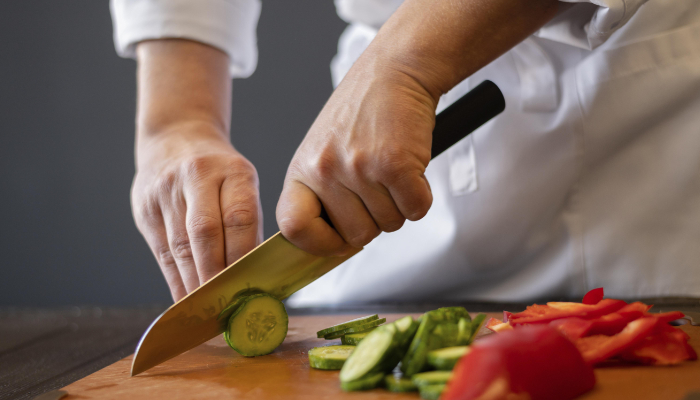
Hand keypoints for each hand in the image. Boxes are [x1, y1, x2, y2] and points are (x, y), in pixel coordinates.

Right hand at [133, 39, 261, 300]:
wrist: (176, 136)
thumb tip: (255, 277)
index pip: (240, 218)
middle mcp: (197, 176)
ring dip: (193, 283)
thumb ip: (246, 221)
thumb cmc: (220, 172)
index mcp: (233, 170)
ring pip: (180, 246)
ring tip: (206, 312)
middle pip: (205, 234)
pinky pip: (161, 251)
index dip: (243, 257)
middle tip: (226, 308)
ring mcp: (166, 191)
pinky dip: (175, 279)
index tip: (250, 288)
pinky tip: (185, 300)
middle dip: (215, 276)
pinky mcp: (144, 206)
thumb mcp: (242, 181)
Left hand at [276, 0, 558, 255]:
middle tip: (378, 186)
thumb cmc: (362, 112)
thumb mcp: (324, 150)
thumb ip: (323, 194)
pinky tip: (411, 169)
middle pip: (356, 237)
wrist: (395, 70)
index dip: (319, 243)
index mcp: (302, 169)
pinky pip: (416, 209)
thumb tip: (333, 247)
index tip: (337, 241)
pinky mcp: (395, 164)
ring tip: (392, 168)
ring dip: (399, 204)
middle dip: (374, 220)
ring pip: (390, 225)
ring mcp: (360, 167)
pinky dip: (421, 196)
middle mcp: (325, 170)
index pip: (294, 229)